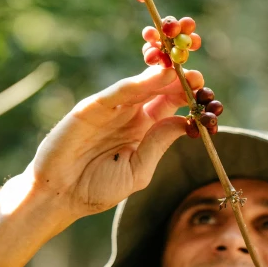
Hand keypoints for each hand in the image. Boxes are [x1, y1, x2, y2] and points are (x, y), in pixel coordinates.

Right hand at [25, 66, 202, 221]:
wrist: (60, 196)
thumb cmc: (98, 189)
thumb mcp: (137, 172)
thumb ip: (158, 145)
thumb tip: (185, 122)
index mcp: (145, 129)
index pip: (171, 104)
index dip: (188, 96)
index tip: (207, 94)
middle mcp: (130, 114)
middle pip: (159, 89)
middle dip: (178, 80)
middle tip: (197, 77)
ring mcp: (111, 109)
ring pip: (140, 86)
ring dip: (160, 75)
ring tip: (179, 70)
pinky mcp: (91, 108)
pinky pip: (116, 93)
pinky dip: (135, 83)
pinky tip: (153, 77)